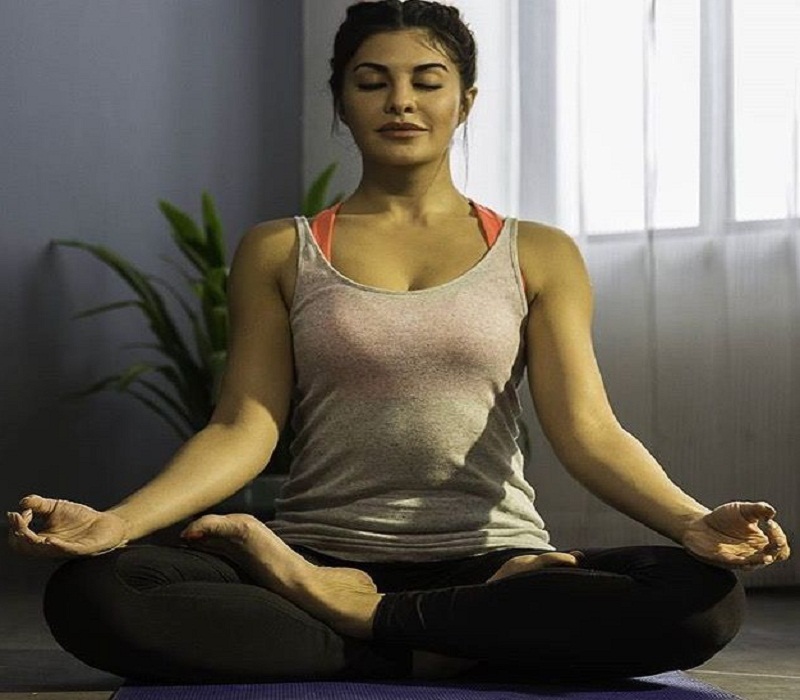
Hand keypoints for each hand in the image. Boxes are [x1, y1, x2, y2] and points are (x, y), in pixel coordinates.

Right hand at [6, 494, 128, 557]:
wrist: (107, 523)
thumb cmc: (80, 519)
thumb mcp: (56, 507)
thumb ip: (39, 504)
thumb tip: (22, 502)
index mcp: (42, 539)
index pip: (20, 540)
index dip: (15, 527)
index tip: (17, 513)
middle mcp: (50, 548)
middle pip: (26, 548)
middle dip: (19, 534)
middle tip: (20, 519)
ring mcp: (65, 550)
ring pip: (42, 552)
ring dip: (32, 542)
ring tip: (26, 532)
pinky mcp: (81, 549)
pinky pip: (67, 551)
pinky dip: (57, 547)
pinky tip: (50, 540)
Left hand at [681, 501, 790, 569]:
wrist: (698, 524)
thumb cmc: (722, 519)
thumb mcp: (741, 510)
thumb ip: (757, 509)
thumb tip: (772, 510)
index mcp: (760, 542)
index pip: (780, 547)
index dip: (780, 536)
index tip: (770, 521)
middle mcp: (753, 553)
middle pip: (774, 556)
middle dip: (776, 546)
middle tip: (771, 532)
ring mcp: (740, 558)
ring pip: (757, 564)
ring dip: (762, 559)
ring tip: (766, 555)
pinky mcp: (725, 560)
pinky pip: (737, 564)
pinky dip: (744, 562)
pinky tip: (747, 557)